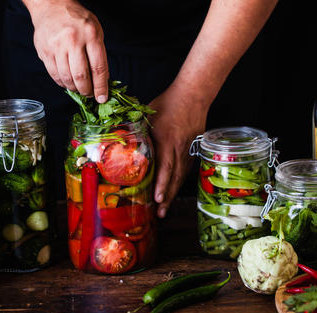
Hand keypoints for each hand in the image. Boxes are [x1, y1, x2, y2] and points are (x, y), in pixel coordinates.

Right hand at [25, 0, 108, 102]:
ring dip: (74, 88)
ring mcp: (57, 46)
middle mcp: (73, 40)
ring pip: (67, 78)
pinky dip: (62, 83)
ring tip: (79, 88)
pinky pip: (54, 74)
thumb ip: (99, 54)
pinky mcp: (45, 51)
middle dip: (87, 90)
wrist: (52, 6)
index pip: (98, 67)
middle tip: (89, 94)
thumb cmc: (77, 20)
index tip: (102, 98)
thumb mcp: (95, 31)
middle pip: (81, 76)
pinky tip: (67, 82)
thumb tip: (102, 81)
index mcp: (90, 34)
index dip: (101, 87)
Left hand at [149, 84, 207, 217]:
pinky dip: (179, 182)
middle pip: (174, 177)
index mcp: (167, 141)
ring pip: (181, 176)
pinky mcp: (194, 150)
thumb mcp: (149, 115)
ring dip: (173, 193)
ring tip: (164, 207)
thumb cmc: (169, 102)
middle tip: (159, 213)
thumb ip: (138, 130)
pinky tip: (173, 190)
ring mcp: (189, 150)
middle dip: (167, 197)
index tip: (157, 198)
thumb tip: (122, 141)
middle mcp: (179, 149)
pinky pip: (186, 170)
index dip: (162, 184)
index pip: (165, 167)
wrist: (194, 94)